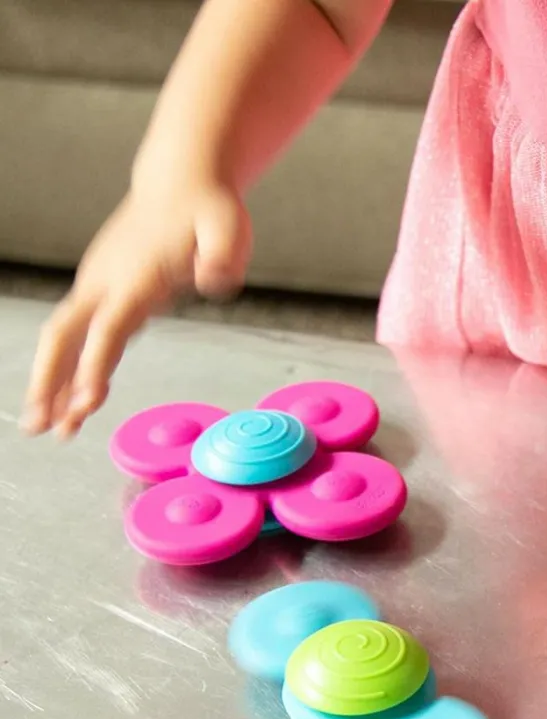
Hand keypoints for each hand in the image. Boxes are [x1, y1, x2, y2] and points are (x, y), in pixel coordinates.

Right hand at [21, 182, 251, 438]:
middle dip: (49, 382)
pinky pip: (80, 337)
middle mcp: (107, 282)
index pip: (109, 328)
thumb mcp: (228, 226)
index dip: (96, 366)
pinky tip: (70, 402)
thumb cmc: (206, 208)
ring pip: (65, 340)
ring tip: (47, 428)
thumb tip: (214, 282)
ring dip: (53, 384)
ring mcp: (100, 286)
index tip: (88, 403)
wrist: (181, 182)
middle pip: (65, 337)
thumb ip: (222, 255)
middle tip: (39, 427)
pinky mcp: (104, 291)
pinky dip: (70, 370)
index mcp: (136, 275)